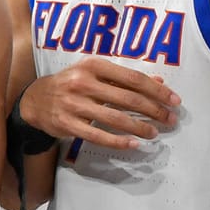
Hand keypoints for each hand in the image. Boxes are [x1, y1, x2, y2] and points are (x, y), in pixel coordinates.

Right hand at [18, 60, 178, 150]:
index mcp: (92, 66)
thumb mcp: (94, 74)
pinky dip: (119, 141)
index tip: (174, 100)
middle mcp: (82, 83)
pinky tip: (133, 144)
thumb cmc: (70, 84)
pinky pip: (98, 135)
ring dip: (140, 127)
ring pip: (116, 118)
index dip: (157, 90)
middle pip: (128, 99)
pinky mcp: (67, 124)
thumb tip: (158, 81)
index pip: (133, 78)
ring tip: (154, 133)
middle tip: (170, 119)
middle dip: (154, 111)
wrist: (34, 100)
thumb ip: (124, 77)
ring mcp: (73, 104)